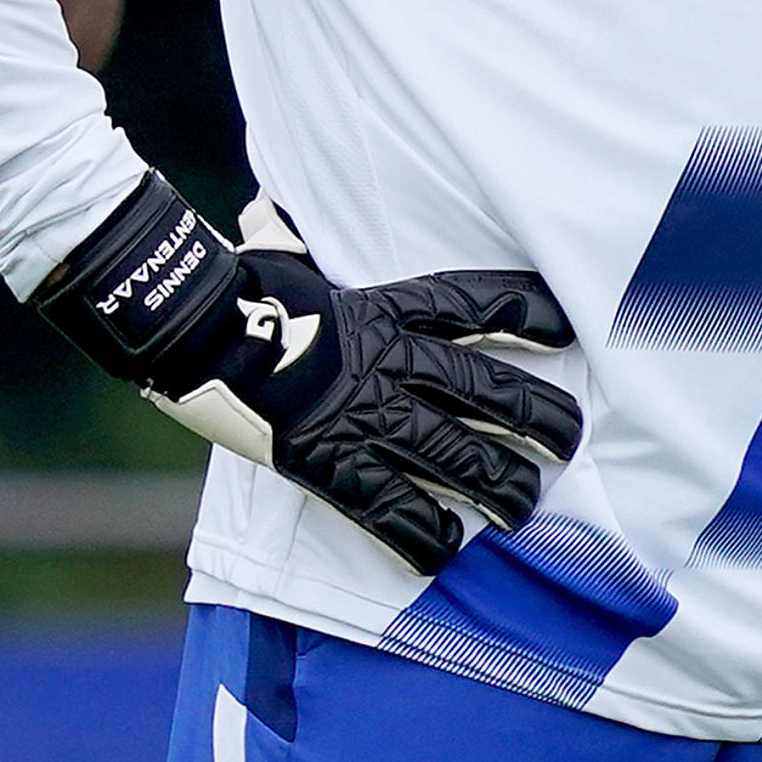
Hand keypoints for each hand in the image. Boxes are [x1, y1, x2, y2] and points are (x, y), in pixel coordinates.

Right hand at [32, 176, 584, 574]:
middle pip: (489, 391)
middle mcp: (391, 363)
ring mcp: (366, 417)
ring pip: (457, 457)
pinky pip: (391, 507)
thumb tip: (269, 213)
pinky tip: (445, 548)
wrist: (189, 328)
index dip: (527, 314)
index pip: (476, 304)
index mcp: (386, 307)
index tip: (568, 328)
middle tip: (572, 439)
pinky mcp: (332, 463)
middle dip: (540, 419)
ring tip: (527, 508)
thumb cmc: (234, 286)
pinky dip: (422, 532)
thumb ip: (297, 242)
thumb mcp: (282, 253)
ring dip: (500, 485)